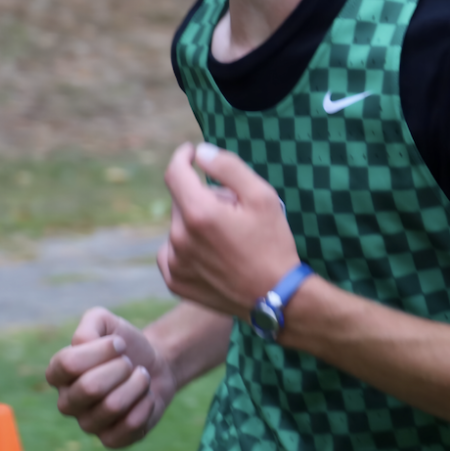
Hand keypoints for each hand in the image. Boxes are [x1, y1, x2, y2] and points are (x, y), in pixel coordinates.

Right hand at [46, 308, 176, 448]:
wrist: (154, 366)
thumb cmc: (125, 346)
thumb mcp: (107, 322)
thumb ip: (90, 323)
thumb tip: (82, 343)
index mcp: (59, 374)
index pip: (67, 364)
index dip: (101, 350)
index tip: (120, 344)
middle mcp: (68, 402)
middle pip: (90, 388)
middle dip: (121, 368)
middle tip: (130, 363)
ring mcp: (88, 424)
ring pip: (112, 407)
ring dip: (137, 385)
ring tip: (141, 377)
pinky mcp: (111, 439)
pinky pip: (129, 426)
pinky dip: (146, 405)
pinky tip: (146, 397)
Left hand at [156, 142, 300, 318]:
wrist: (276, 297)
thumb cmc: (273, 244)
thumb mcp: (262, 197)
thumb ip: (229, 168)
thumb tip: (200, 152)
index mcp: (198, 213)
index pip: (175, 173)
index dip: (183, 157)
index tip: (192, 153)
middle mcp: (179, 238)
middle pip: (181, 201)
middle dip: (202, 197)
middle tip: (233, 210)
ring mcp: (175, 262)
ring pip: (178, 227)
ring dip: (195, 224)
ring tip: (226, 238)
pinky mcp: (175, 282)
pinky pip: (172, 253)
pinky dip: (187, 248)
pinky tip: (213, 255)